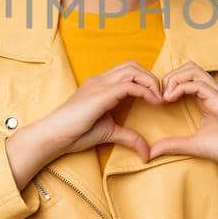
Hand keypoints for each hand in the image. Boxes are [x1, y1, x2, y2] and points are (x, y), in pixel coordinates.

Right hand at [11, 60, 159, 182]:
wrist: (54, 135)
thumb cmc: (75, 133)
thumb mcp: (109, 133)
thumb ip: (129, 137)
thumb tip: (146, 153)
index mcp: (101, 85)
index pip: (128, 70)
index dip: (146, 80)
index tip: (158, 98)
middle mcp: (101, 80)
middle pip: (133, 65)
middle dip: (152, 78)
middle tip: (162, 96)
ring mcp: (100, 84)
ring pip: (133, 70)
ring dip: (151, 82)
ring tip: (160, 99)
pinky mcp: (101, 94)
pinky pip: (130, 86)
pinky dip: (146, 91)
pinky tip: (154, 103)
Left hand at [148, 61, 217, 196]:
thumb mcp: (194, 145)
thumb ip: (174, 145)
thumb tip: (152, 151)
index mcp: (206, 98)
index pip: (186, 77)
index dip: (169, 83)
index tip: (157, 100)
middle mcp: (213, 91)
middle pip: (187, 68)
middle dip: (169, 77)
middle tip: (159, 95)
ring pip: (191, 70)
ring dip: (173, 79)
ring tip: (164, 96)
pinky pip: (197, 83)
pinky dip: (180, 87)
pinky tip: (171, 99)